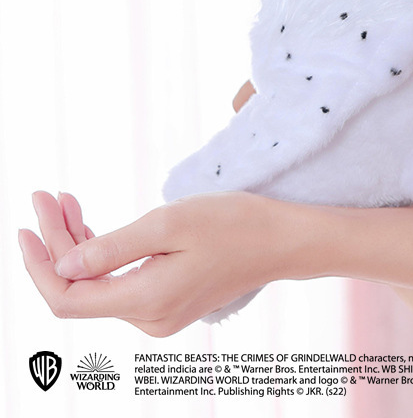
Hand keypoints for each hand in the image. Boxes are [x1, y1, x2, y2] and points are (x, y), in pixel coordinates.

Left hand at [19, 189, 317, 335]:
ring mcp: (160, 313)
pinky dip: (103, 254)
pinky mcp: (170, 301)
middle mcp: (148, 318)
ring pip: (98, 284)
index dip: (39, 263)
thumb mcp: (170, 224)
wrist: (283, 241)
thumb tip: (63, 267)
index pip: (67, 296)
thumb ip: (112, 248)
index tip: (26, 222)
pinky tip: (94, 225)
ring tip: (67, 202)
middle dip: (58, 242)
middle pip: (81, 287)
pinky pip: (121, 282)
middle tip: (48, 196)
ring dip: (78, 245)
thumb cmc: (234, 224)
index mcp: (146, 301)